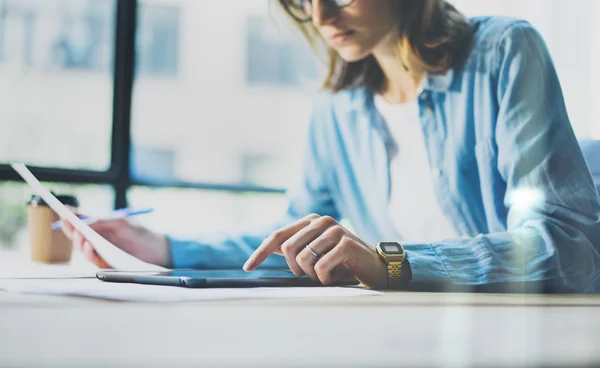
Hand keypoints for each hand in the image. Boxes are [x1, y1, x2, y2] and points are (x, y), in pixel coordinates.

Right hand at [62, 217, 170, 268]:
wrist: (159, 250)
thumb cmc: (141, 234)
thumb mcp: (122, 223)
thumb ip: (103, 222)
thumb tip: (85, 222)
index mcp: (102, 229)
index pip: (83, 223)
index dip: (72, 219)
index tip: (63, 212)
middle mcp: (100, 242)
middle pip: (79, 237)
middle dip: (71, 230)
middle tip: (66, 222)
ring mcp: (103, 254)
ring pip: (84, 250)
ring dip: (79, 241)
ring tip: (80, 233)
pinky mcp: (108, 265)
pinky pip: (95, 261)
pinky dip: (90, 253)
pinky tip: (90, 244)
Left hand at [243, 214, 388, 288]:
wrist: (375, 268)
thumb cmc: (342, 263)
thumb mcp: (315, 253)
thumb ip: (295, 247)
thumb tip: (267, 249)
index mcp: (310, 221)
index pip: (278, 235)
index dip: (260, 252)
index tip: (248, 267)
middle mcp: (321, 220)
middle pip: (288, 249)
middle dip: (296, 268)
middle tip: (310, 275)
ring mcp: (334, 229)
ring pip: (303, 259)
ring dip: (312, 274)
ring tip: (325, 274)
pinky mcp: (345, 242)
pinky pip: (320, 267)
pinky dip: (325, 278)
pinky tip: (336, 276)